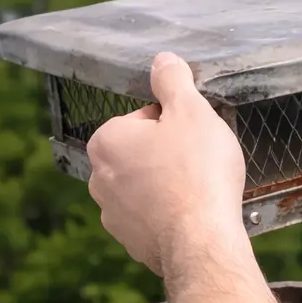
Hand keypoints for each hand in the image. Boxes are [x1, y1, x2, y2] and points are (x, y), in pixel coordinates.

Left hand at [87, 52, 247, 276]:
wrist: (202, 242)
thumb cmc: (197, 174)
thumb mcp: (192, 112)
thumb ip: (173, 80)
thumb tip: (163, 60)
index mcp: (107, 140)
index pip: (145, 118)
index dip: (176, 124)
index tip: (195, 138)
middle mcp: (99, 178)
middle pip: (143, 153)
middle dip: (169, 156)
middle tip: (200, 165)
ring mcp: (113, 214)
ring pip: (146, 187)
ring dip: (169, 187)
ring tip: (199, 193)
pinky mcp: (131, 243)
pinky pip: (152, 219)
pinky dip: (171, 216)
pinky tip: (193, 217)